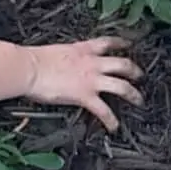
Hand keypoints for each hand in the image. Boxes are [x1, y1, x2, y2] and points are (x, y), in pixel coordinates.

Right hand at [24, 38, 142, 131]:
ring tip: (139, 100)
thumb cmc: (36, 60)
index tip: (129, 44)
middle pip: (122, 63)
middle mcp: (92, 63)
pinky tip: (114, 126)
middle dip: (135, 70)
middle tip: (140, 75)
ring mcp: (91, 80)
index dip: (122, 43)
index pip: (108, 42)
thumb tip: (62, 61)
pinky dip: (111, 120)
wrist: (30, 68)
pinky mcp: (85, 96)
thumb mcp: (57, 51)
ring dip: (133, 94)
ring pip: (122, 85)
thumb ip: (66, 56)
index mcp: (83, 49)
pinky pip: (104, 110)